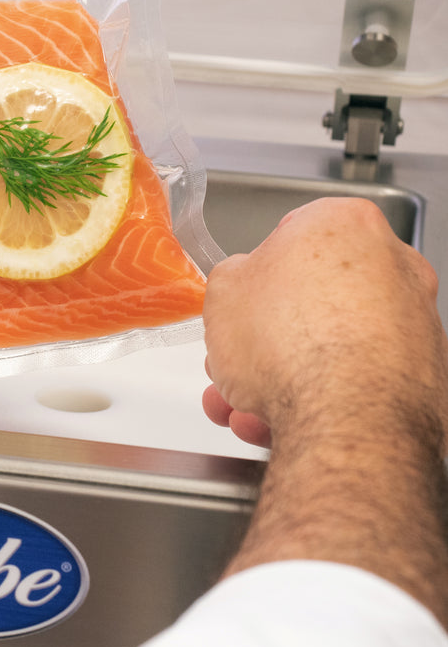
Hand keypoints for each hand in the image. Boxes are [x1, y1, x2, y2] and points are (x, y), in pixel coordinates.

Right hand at [201, 196, 447, 448]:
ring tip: (243, 405)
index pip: (292, 234)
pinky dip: (320, 398)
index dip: (257, 272)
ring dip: (282, 375)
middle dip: (266, 335)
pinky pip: (356, 379)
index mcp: (344, 225)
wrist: (346, 416)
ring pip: (332, 344)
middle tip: (235, 359)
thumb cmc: (293, 343)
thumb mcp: (222, 291)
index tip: (242, 297)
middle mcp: (392, 264)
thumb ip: (233, 279)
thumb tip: (240, 288)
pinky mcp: (424, 371)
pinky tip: (275, 421)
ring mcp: (414, 319)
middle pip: (312, 297)